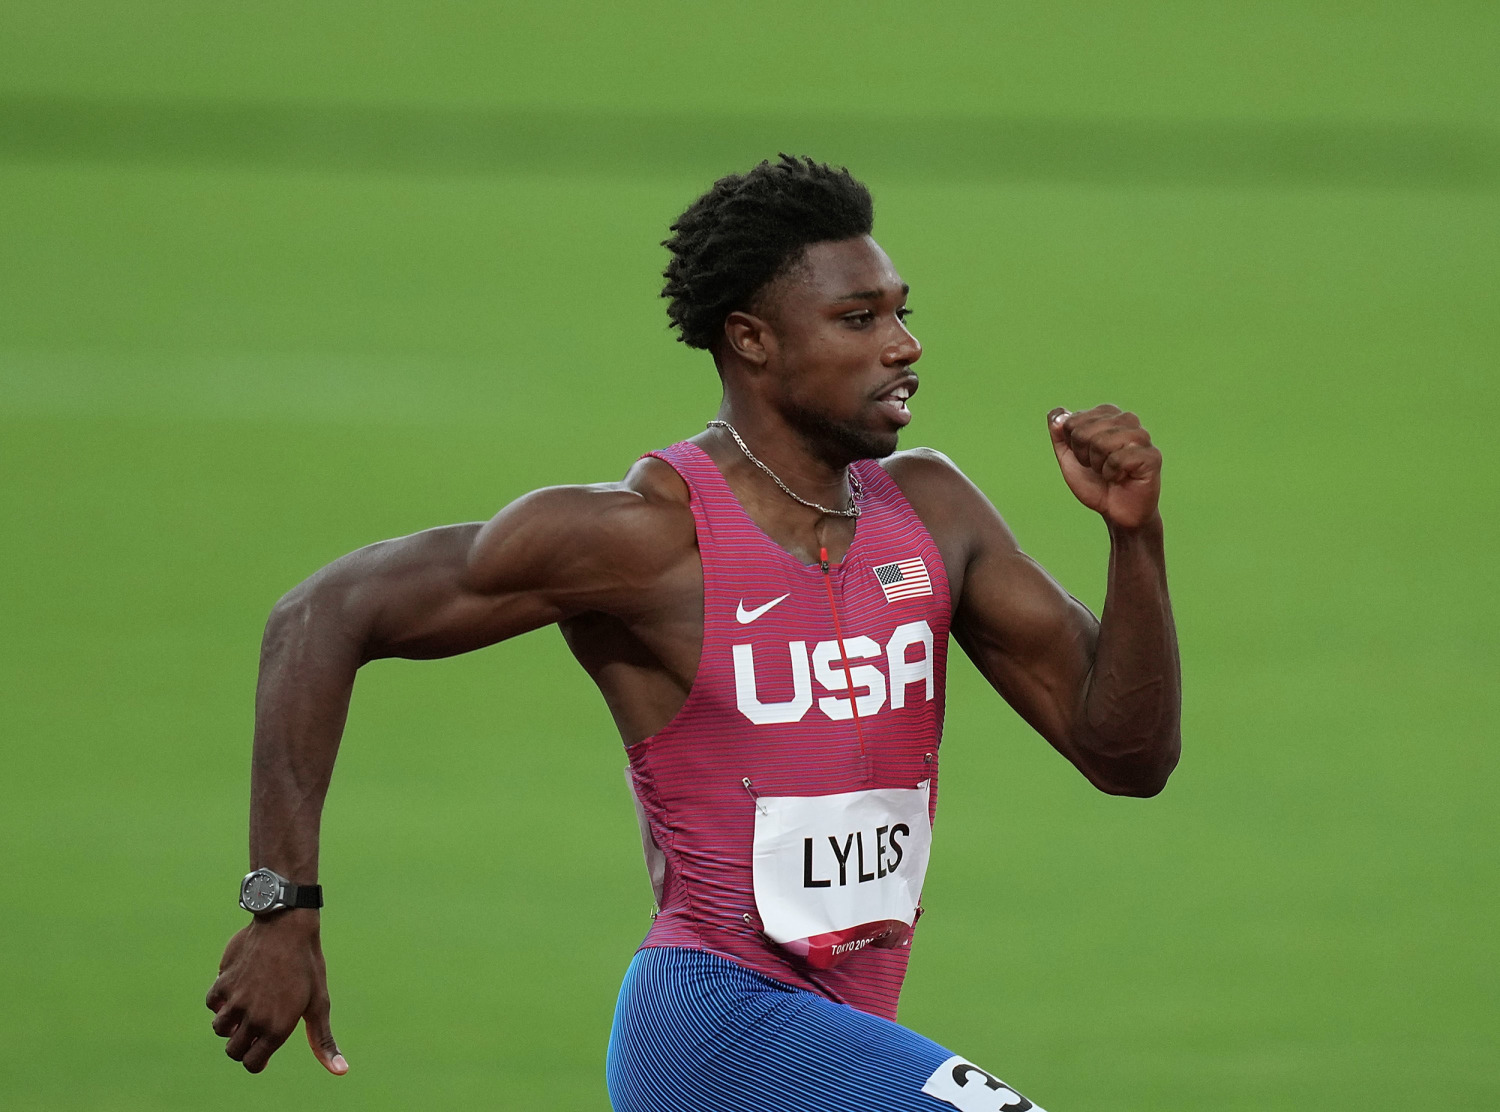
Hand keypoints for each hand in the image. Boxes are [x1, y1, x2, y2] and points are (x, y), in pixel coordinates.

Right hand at [206, 910, 346, 1074]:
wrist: (288, 924)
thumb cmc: (307, 965)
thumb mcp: (319, 1003)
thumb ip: (323, 1040)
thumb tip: (341, 1071)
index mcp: (277, 1028)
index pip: (252, 1063)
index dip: (257, 1059)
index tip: (263, 1048)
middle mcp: (252, 1018)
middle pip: (233, 1051)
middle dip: (243, 1044)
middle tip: (256, 1026)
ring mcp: (235, 1000)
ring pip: (220, 1029)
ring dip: (230, 1023)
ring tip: (248, 1006)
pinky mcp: (223, 982)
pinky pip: (212, 1003)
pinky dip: (221, 1000)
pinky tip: (238, 988)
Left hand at [1048, 405, 1161, 528]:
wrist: (1116, 511)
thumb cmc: (1095, 482)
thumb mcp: (1069, 458)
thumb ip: (1059, 434)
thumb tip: (1057, 413)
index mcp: (1108, 415)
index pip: (1073, 421)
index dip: (1073, 446)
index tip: (1086, 457)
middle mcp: (1127, 420)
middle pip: (1084, 431)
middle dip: (1084, 456)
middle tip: (1098, 468)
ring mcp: (1142, 436)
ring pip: (1102, 442)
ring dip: (1099, 466)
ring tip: (1111, 472)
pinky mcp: (1152, 455)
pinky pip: (1118, 459)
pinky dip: (1112, 474)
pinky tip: (1122, 478)